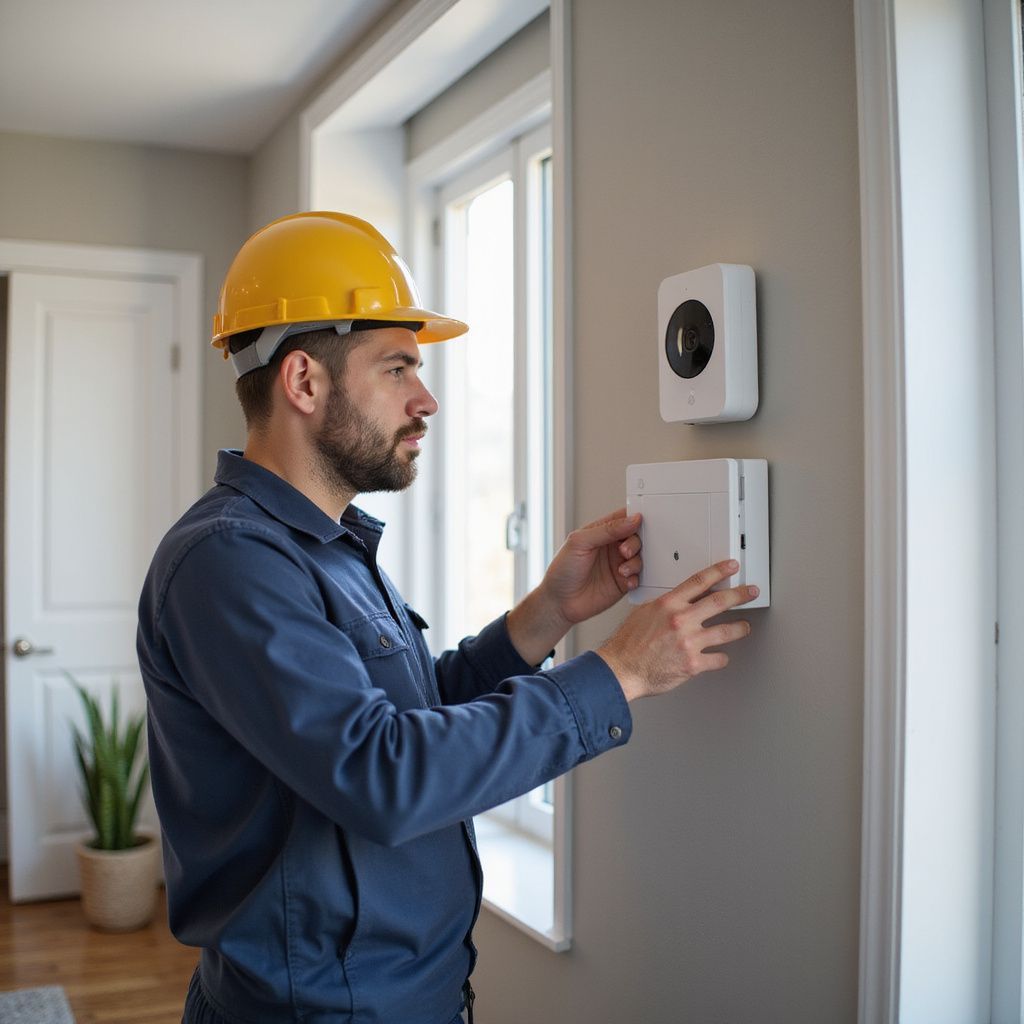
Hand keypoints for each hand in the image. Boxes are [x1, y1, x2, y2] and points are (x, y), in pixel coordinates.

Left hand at [540, 508, 643, 627]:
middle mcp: (612, 547)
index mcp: (601, 532)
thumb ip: (607, 530)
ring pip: (640, 557)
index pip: (624, 519)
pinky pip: (639, 578)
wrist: (559, 602)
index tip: (640, 523)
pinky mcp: (623, 583)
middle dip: (635, 543)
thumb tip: (632, 520)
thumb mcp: (580, 542)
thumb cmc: (562, 570)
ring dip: (635, 562)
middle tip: (624, 551)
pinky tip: (625, 582)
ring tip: (622, 570)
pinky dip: (636, 579)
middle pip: (636, 537)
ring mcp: (618, 565)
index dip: (634, 518)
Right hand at [595, 559, 757, 701]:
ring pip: (726, 631)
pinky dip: (722, 658)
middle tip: (751, 592)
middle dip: (740, 595)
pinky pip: (717, 659)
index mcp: (668, 604)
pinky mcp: (693, 665)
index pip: (699, 581)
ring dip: (740, 628)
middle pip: (719, 602)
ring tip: (745, 626)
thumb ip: (665, 606)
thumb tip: (680, 602)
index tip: (731, 567)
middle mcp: (681, 620)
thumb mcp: (643, 613)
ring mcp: (689, 642)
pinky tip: (722, 656)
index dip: (719, 571)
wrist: (621, 669)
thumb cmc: (627, 644)